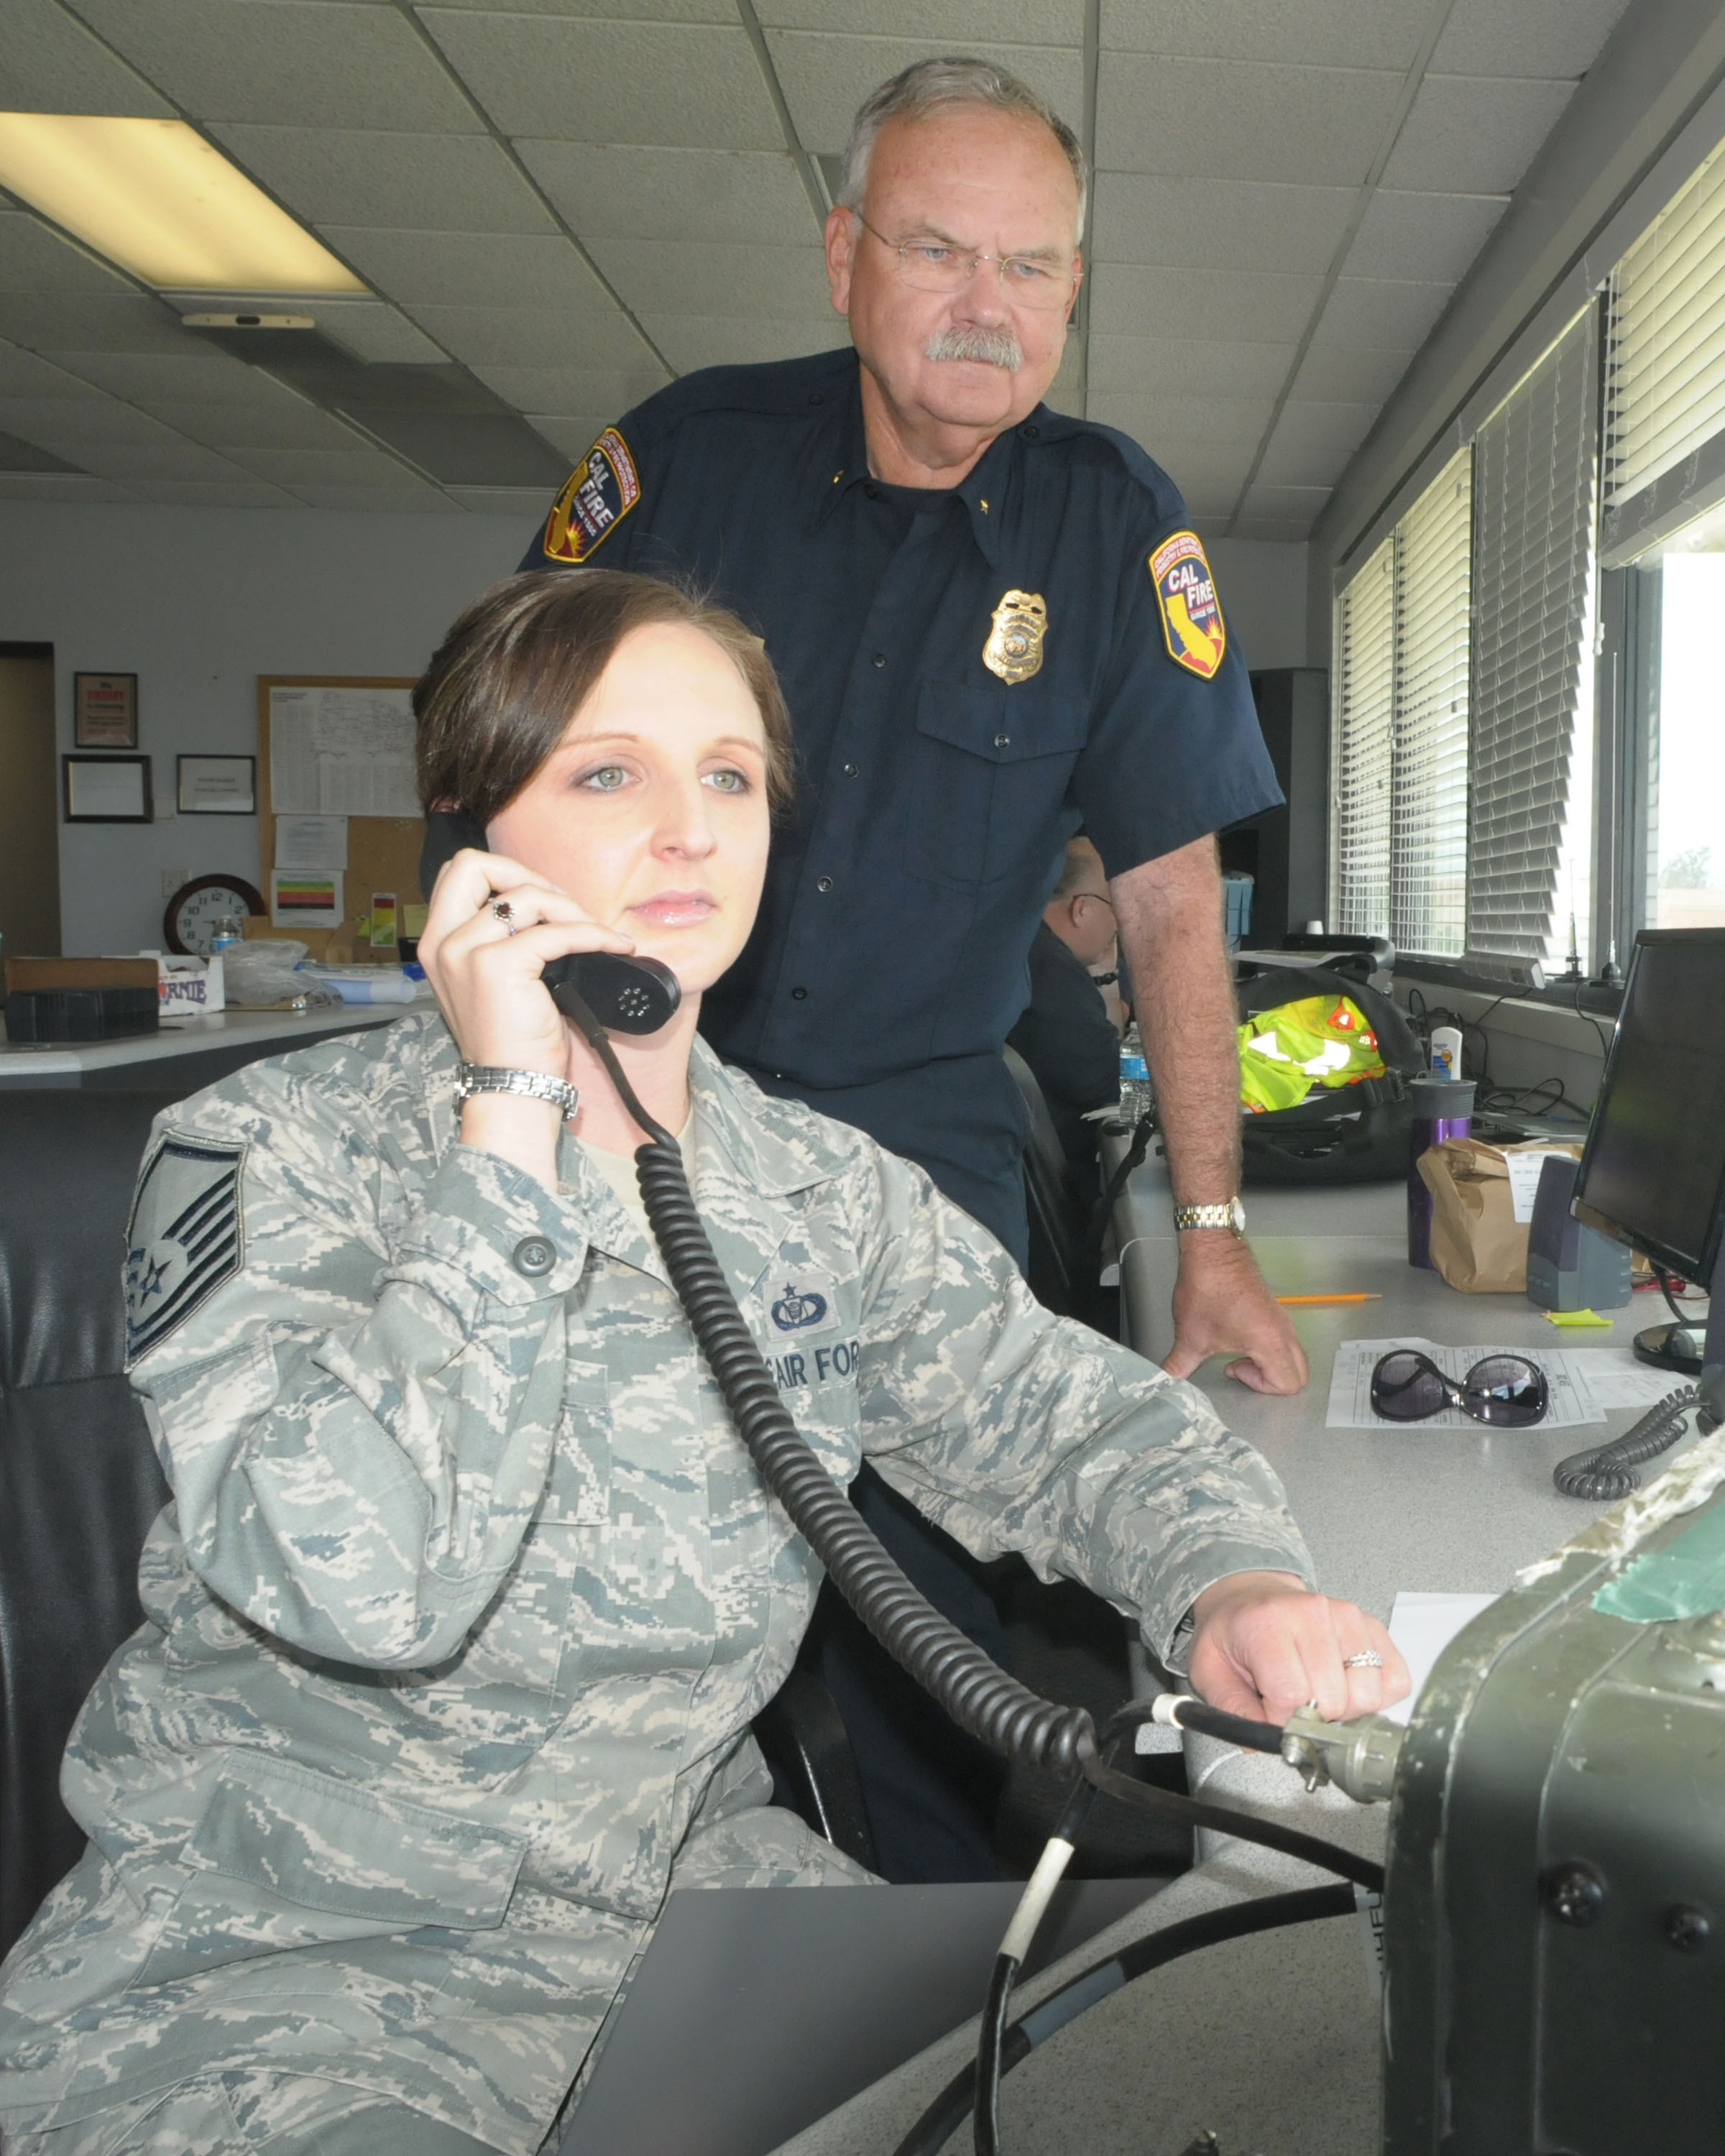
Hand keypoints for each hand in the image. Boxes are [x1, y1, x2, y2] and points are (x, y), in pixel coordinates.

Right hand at [418, 848, 635, 1184]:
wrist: (513, 1088)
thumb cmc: (514, 1042)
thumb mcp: (495, 982)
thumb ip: (503, 940)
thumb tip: (549, 907)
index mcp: (438, 942)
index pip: (462, 873)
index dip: (507, 873)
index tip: (545, 902)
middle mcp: (443, 941)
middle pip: (476, 864)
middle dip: (529, 875)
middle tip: (568, 910)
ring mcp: (466, 951)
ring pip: (527, 895)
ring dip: (572, 910)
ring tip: (596, 935)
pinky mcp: (498, 966)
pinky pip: (557, 932)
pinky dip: (594, 934)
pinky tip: (613, 946)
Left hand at [1162, 1233, 1307, 1394]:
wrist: (1213, 1251)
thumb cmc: (1206, 1289)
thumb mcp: (1190, 1335)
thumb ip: (1179, 1365)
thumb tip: (1166, 1381)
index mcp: (1271, 1342)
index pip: (1288, 1383)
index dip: (1260, 1386)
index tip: (1233, 1368)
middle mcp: (1284, 1331)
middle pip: (1299, 1374)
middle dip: (1271, 1381)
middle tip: (1241, 1368)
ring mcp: (1282, 1319)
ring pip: (1293, 1356)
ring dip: (1270, 1364)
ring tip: (1238, 1355)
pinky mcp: (1275, 1310)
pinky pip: (1285, 1340)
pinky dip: (1269, 1349)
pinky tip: (1239, 1338)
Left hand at [1188, 1571, 1408, 1723]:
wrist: (1252, 1594)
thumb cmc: (1234, 1631)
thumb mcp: (1210, 1669)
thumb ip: (1232, 1709)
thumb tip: (1263, 1742)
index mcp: (1267, 1624)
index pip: (1293, 1695)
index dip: (1284, 1722)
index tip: (1273, 1718)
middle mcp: (1313, 1614)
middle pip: (1335, 1700)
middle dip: (1316, 1718)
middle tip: (1296, 1706)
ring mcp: (1348, 1617)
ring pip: (1369, 1694)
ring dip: (1347, 1710)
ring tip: (1320, 1696)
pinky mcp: (1372, 1626)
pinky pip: (1395, 1680)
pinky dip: (1376, 1696)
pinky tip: (1347, 1687)